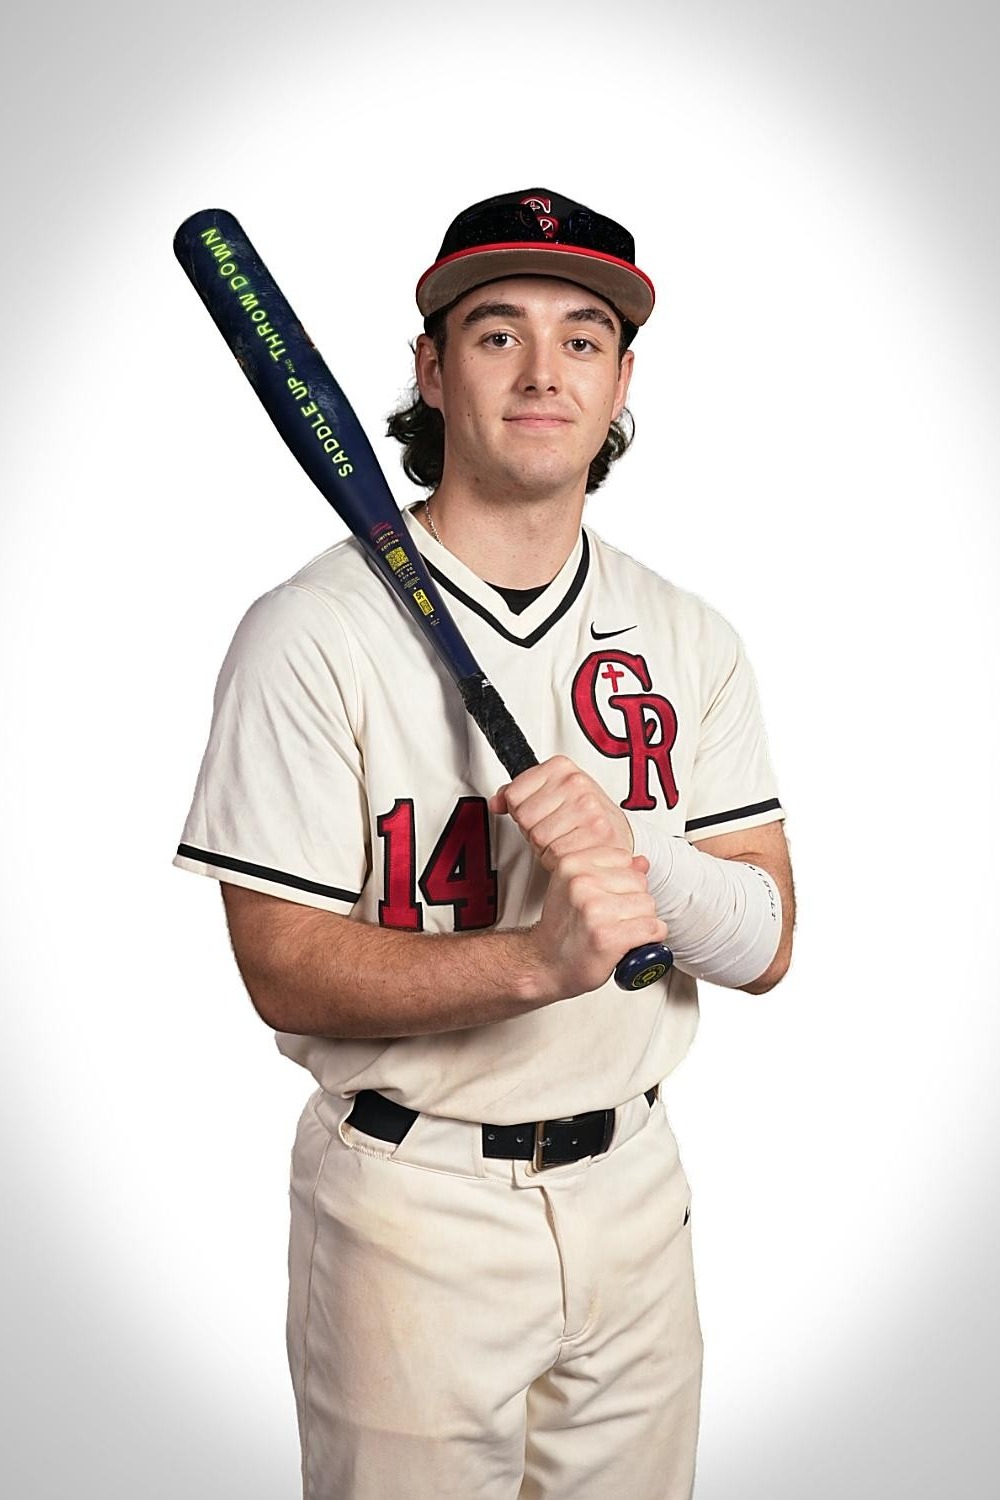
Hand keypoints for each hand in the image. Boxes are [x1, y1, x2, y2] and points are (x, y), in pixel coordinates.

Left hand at [488, 755, 632, 871]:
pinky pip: (556, 853)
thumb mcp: (551, 792)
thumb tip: (496, 802)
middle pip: (525, 818)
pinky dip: (558, 859)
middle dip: (533, 830)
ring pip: (538, 837)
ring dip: (545, 846)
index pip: (514, 794)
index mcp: (561, 767)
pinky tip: (570, 849)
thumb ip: (519, 794)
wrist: (620, 832)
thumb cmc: (584, 814)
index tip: (538, 811)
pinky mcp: (596, 833)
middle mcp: (576, 783)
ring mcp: (587, 807)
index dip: (521, 810)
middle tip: (553, 829)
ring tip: (563, 838)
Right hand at [522, 845, 668, 1001]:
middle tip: (612, 918)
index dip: (622, 880)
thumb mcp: (578, 888)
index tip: (607, 896)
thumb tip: (642, 862)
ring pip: (648, 905)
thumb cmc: (563, 928)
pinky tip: (633, 942)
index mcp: (571, 864)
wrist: (546, 963)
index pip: (624, 858)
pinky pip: (652, 928)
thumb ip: (610, 871)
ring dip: (642, 921)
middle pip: (639, 881)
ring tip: (619, 930)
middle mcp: (581, 883)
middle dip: (634, 901)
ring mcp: (594, 910)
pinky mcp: (608, 936)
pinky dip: (651, 938)